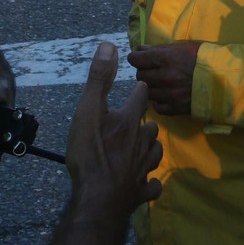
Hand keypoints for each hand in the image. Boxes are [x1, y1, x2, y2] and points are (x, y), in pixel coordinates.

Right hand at [66, 42, 162, 220]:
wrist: (98, 198)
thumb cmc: (91, 152)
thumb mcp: (89, 109)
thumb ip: (99, 79)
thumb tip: (110, 45)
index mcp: (129, 121)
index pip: (140, 97)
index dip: (139, 90)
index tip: (140, 85)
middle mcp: (141, 142)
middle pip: (150, 127)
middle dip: (145, 122)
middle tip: (136, 121)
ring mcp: (143, 168)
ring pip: (155, 153)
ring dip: (150, 148)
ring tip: (143, 146)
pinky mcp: (141, 192)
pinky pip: (151, 185)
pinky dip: (149, 181)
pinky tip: (146, 181)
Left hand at [125, 41, 202, 115]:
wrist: (225, 79)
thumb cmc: (204, 58)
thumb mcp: (183, 47)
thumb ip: (161, 49)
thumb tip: (141, 49)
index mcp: (166, 58)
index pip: (137, 59)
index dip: (136, 58)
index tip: (139, 59)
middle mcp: (165, 77)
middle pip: (140, 75)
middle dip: (143, 71)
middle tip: (151, 70)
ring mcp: (170, 94)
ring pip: (147, 91)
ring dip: (150, 86)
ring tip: (159, 83)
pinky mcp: (176, 108)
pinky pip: (157, 107)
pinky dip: (159, 101)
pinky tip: (165, 95)